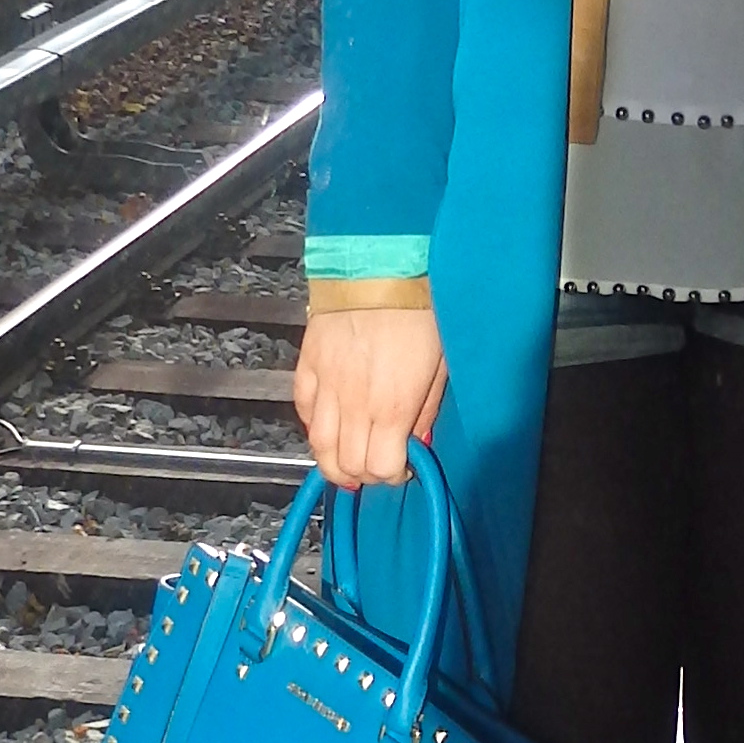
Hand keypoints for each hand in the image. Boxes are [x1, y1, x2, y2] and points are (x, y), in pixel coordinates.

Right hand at [292, 306, 446, 488]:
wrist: (380, 267)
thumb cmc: (418, 310)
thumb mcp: (440, 364)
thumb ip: (427, 409)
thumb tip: (419, 441)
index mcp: (392, 406)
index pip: (380, 468)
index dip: (391, 475)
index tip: (402, 468)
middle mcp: (354, 403)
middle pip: (347, 464)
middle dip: (364, 474)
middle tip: (377, 465)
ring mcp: (326, 385)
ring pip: (318, 444)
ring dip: (333, 460)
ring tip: (347, 459)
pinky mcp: (307, 365)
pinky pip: (303, 408)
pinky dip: (314, 423)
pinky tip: (329, 422)